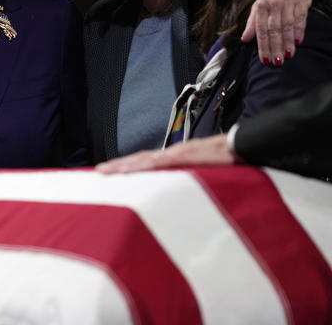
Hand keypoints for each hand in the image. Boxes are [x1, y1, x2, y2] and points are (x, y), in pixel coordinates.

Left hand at [96, 135, 236, 173]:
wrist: (243, 145)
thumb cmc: (226, 161)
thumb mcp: (203, 174)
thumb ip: (188, 181)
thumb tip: (179, 196)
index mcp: (174, 158)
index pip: (146, 161)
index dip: (128, 166)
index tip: (111, 172)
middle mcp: (172, 153)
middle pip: (140, 159)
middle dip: (118, 165)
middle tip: (99, 171)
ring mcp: (178, 153)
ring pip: (146, 159)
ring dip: (126, 165)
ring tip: (108, 171)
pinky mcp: (187, 155)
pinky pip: (164, 161)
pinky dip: (148, 164)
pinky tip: (135, 168)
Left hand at [242, 0, 320, 65]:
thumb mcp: (260, 4)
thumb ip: (252, 22)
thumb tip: (244, 39)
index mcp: (260, 6)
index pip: (260, 29)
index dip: (262, 45)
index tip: (264, 59)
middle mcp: (273, 5)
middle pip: (273, 29)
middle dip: (274, 47)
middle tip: (276, 62)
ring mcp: (288, 3)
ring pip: (286, 26)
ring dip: (286, 42)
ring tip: (287, 55)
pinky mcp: (301, 3)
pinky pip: (300, 19)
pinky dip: (299, 31)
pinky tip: (298, 42)